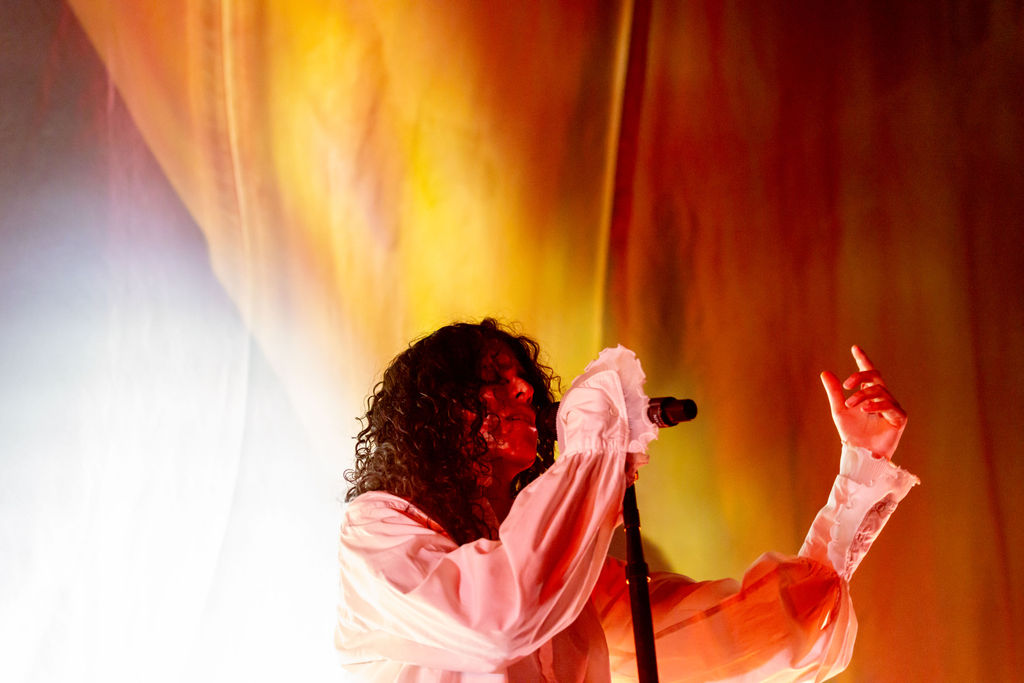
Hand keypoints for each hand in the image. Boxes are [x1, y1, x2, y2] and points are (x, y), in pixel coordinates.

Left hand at [820, 345, 906, 459]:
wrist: (860, 453)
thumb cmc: (851, 434)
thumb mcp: (839, 410)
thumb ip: (834, 392)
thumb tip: (825, 372)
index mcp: (870, 395)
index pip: (869, 373)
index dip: (863, 360)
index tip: (855, 348)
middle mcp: (883, 398)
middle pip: (875, 377)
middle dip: (861, 376)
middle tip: (846, 385)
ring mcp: (893, 408)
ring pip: (880, 391)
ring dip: (863, 396)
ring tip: (851, 405)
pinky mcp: (900, 418)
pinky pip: (889, 406)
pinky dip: (876, 405)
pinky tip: (865, 409)